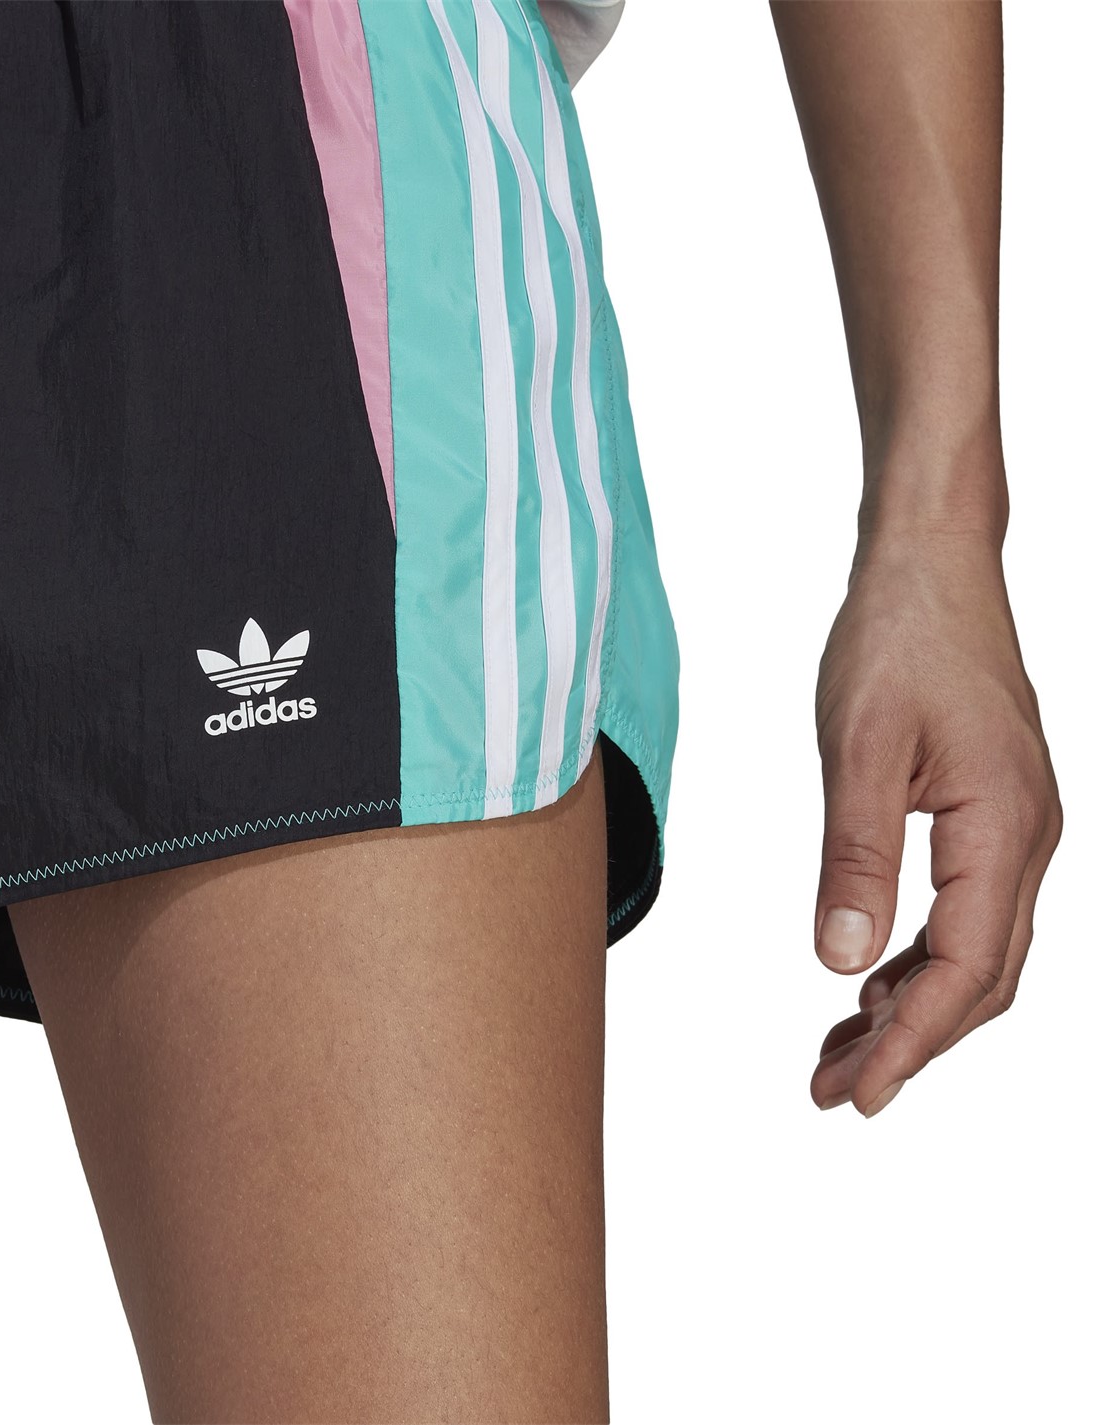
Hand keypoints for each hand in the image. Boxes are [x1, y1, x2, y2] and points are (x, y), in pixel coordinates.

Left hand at [808, 531, 1061, 1115]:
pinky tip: (870, 980)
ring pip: (974, 952)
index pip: (964, 973)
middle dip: (909, 1045)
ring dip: (911, 1008)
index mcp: (1004, 830)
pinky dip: (918, 959)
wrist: (930, 568)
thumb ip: (854, 860)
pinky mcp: (991, 814)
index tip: (854, 1097)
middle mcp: (1027, 840)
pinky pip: (964, 912)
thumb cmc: (896, 641)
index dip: (911, 1046)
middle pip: (980, 981)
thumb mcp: (859, 751)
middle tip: (832, 1091)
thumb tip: (840, 965)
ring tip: (837, 1052)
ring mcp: (1016, 828)